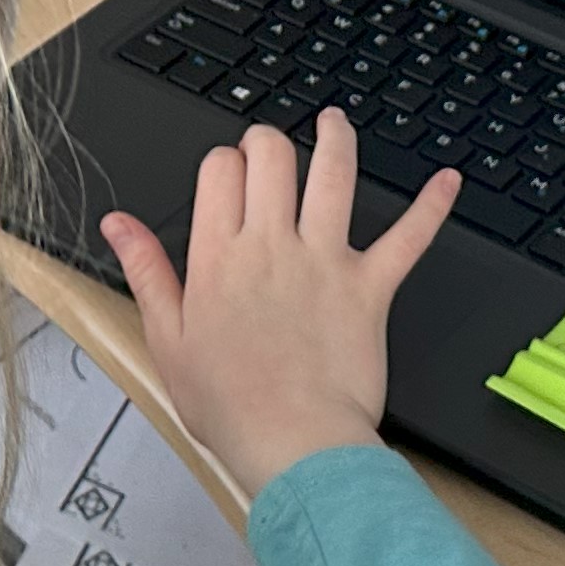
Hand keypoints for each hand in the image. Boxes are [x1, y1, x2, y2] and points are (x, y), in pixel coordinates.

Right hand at [97, 109, 455, 504]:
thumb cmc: (228, 404)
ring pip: (332, 176)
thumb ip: (145, 271)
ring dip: (336, 139)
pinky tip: (447, 180)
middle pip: (272, 157)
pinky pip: (408, 238)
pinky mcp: (370, 287)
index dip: (223, 162)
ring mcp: (325, 261)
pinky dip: (431, 206)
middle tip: (270, 148)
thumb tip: (117, 224)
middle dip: (268, 140)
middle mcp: (272, 245)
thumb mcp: (166, 338)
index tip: (226, 174)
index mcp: (219, 257)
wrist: (291, 442)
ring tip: (333, 122)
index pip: (219, 172)